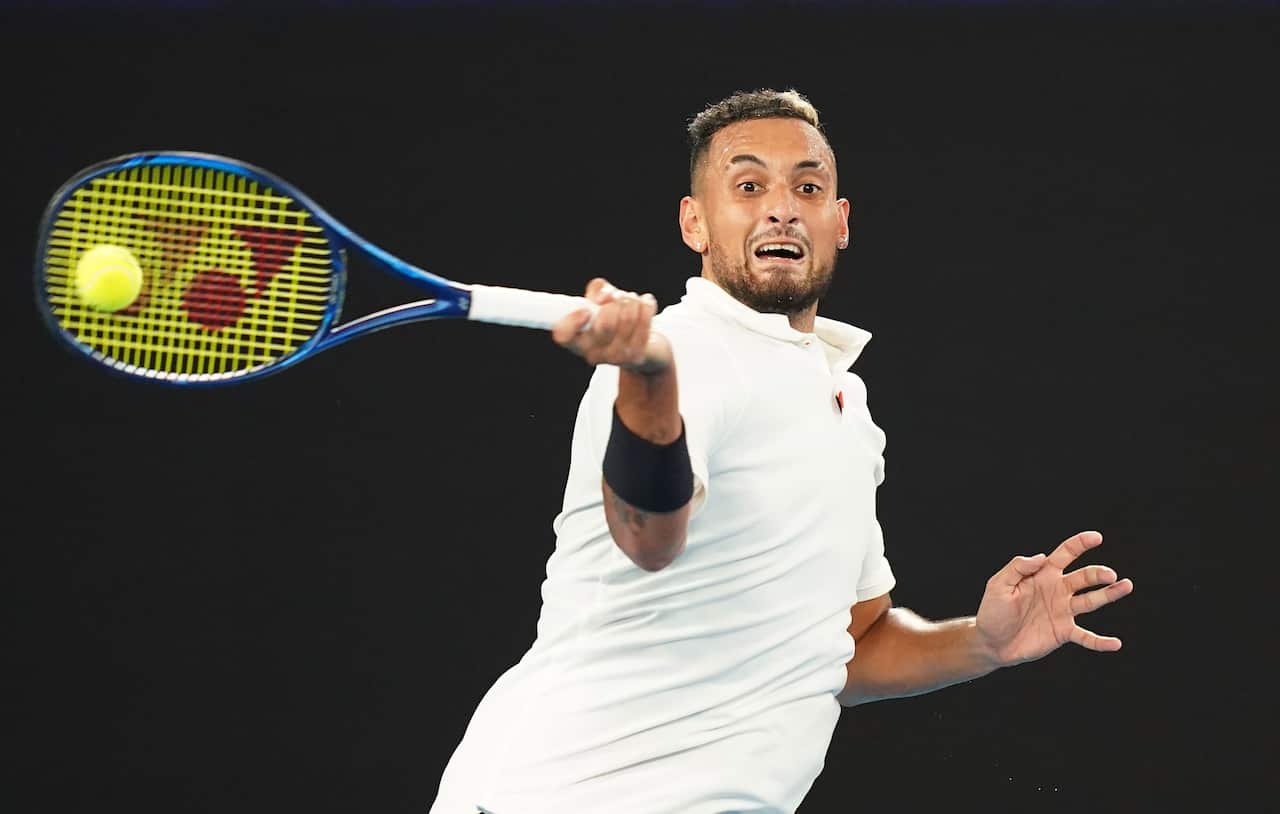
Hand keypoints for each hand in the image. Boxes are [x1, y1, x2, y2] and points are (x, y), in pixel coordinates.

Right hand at [551, 277, 671, 373]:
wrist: (645, 346)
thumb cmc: (616, 318)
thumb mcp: (600, 300)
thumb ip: (598, 290)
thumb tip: (604, 297)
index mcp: (576, 339)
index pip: (563, 335)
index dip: (572, 321)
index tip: (585, 310)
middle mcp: (592, 354)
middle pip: (604, 324)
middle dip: (615, 300)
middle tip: (618, 297)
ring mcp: (615, 358)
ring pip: (626, 317)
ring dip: (631, 300)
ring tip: (632, 300)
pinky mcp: (636, 357)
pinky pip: (644, 320)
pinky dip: (647, 305)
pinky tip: (646, 303)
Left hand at [975, 531, 1133, 667]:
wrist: (992, 642)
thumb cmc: (993, 611)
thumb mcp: (998, 585)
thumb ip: (1017, 568)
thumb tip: (1041, 557)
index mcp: (1043, 574)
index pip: (1065, 554)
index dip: (1080, 544)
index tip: (1096, 537)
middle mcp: (1058, 590)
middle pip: (1084, 577)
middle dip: (1098, 574)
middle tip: (1110, 575)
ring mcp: (1063, 612)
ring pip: (1092, 601)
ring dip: (1110, 594)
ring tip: (1126, 586)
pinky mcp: (1064, 633)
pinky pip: (1086, 637)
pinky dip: (1100, 641)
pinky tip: (1115, 643)